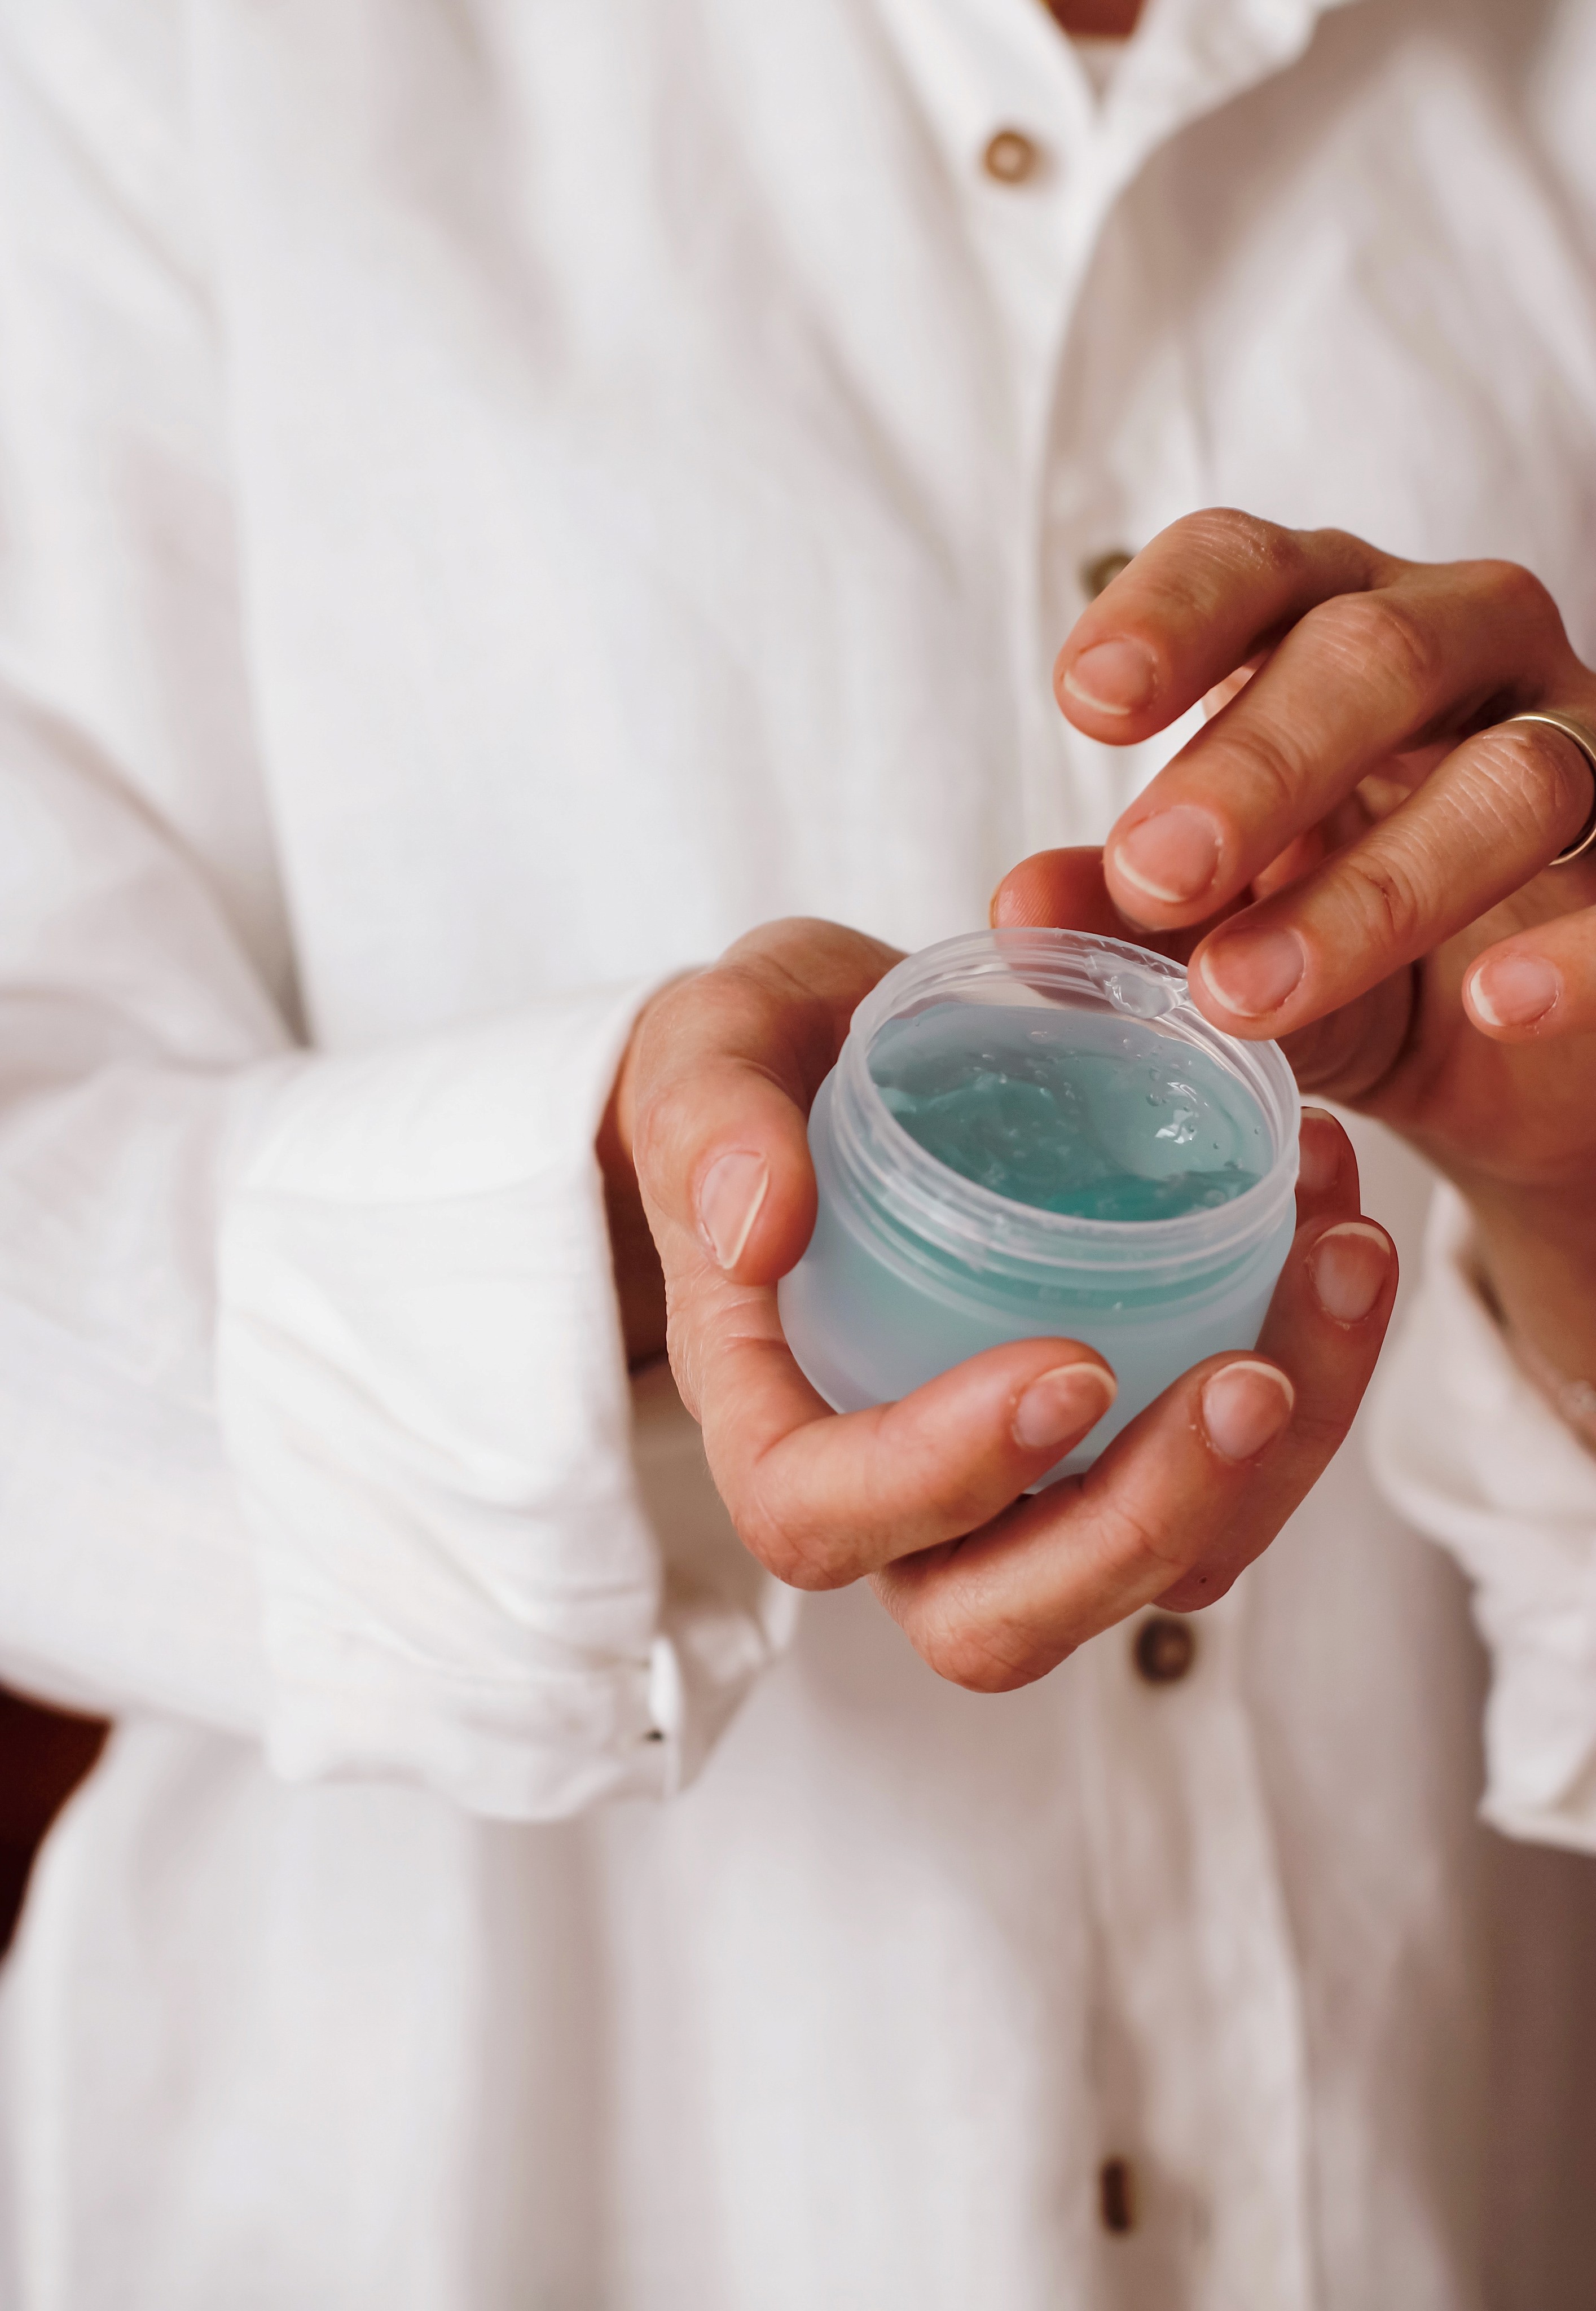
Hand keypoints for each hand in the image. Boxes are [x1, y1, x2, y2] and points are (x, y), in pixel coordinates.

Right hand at [605, 917, 1395, 1688]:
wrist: (844, 1054)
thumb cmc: (759, 1068)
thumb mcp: (709, 1051)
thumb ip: (711, 1122)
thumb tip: (759, 1224)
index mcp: (771, 1415)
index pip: (825, 1518)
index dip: (944, 1479)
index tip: (1071, 1365)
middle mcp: (893, 1493)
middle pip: (997, 1620)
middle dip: (1140, 1528)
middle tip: (1252, 1379)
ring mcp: (1016, 1485)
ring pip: (1144, 1571)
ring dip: (1270, 1460)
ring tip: (1339, 1261)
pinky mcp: (1115, 1437)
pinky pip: (1223, 1479)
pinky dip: (1312, 1376)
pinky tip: (1341, 1231)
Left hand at [998, 511, 1595, 1386]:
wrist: (1510, 1060)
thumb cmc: (1346, 949)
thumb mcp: (1225, 933)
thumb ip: (1130, 922)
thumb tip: (1019, 907)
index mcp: (1330, 627)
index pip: (1251, 564)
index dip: (1172, 615)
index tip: (1087, 702)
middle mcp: (1466, 649)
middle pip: (1373, 655)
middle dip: (1255, 765)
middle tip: (1151, 872)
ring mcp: (1583, 744)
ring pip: (1511, 776)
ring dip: (1377, 889)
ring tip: (1244, 993)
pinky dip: (1577, 953)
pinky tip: (1498, 1003)